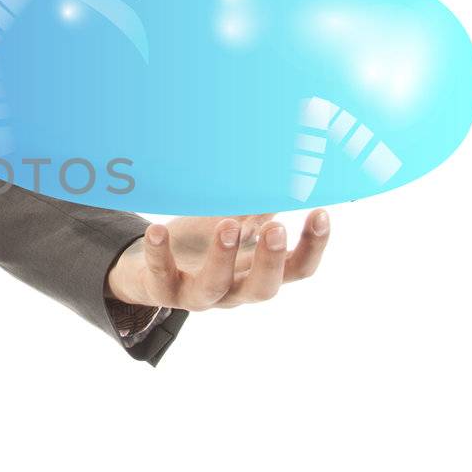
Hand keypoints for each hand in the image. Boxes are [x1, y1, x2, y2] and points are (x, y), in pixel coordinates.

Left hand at [107, 209, 330, 312]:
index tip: (320, 213)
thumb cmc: (201, 246)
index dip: (313, 246)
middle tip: (276, 229)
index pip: (296, 270)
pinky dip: (159, 252)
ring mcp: (198, 294)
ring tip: (228, 225)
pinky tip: (157, 229)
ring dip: (222, 257)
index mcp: (256, 274)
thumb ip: (258, 210)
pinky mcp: (162, 289)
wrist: (151, 274)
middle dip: (271, 260)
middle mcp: (233, 290)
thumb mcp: (233, 227)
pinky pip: (160, 274)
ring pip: (213, 287)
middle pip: (263, 289)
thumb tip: (289, 176)